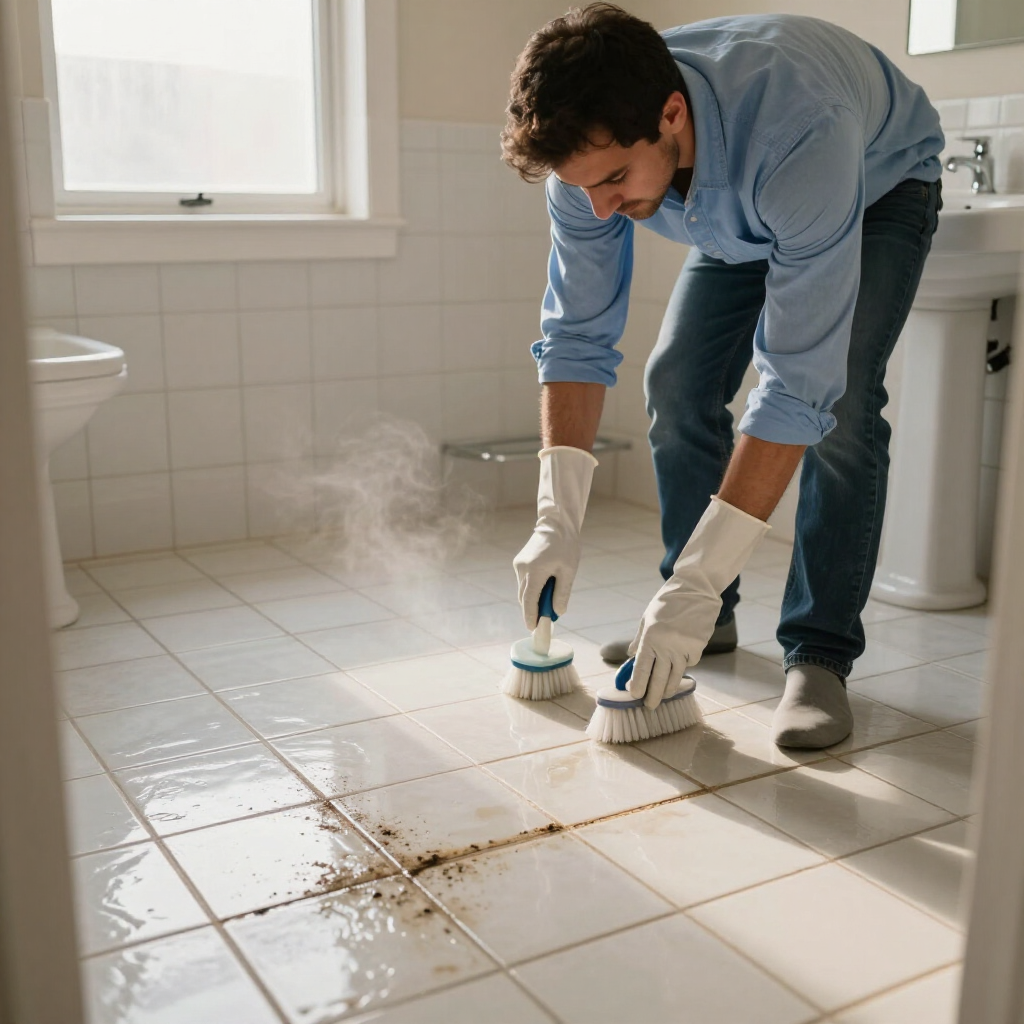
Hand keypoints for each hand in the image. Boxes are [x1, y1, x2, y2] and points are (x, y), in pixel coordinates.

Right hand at [513, 446, 596, 629]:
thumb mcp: (568, 571)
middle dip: (532, 611)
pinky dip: (532, 589)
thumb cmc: (566, 546)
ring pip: (523, 590)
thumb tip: (558, 613)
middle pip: (524, 598)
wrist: (556, 523)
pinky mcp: (519, 562)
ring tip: (548, 605)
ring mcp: (519, 565)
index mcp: (535, 571)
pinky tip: (544, 589)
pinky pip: (524, 582)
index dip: (530, 617)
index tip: (533, 629)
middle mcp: (522, 569)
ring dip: (533, 600)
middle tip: (544, 623)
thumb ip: (562, 593)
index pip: (529, 601)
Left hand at [628, 496, 769, 707]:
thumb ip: (639, 639)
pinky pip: (689, 662)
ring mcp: (685, 647)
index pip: (642, 667)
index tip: (633, 695)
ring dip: (669, 688)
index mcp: (651, 637)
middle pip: (659, 678)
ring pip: (676, 675)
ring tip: (664, 697)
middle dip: (653, 695)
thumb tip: (630, 657)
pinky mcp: (699, 646)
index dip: (637, 684)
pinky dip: (683, 666)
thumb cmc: (668, 601)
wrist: (696, 588)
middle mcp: (667, 645)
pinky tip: (679, 667)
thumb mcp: (647, 617)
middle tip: (649, 707)